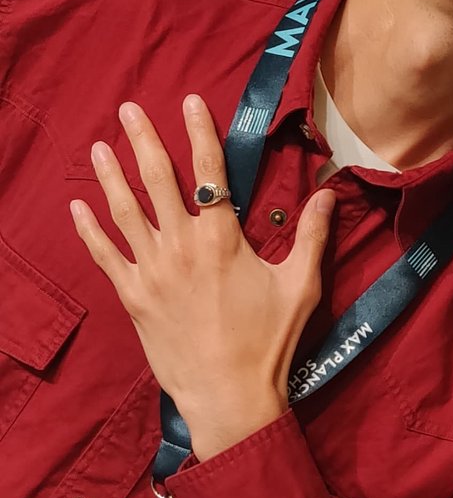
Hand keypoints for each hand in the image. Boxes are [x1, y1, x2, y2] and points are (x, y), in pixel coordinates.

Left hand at [70, 97, 334, 460]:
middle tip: (129, 109)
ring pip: (125, 211)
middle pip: (156, 180)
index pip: (208, 171)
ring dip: (111, 175)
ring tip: (99, 146)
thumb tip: (329, 192)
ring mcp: (152, 272)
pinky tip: (78, 206)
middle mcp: (181, 247)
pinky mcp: (133, 297)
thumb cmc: (269, 342)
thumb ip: (311, 235)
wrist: (229, 396)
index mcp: (221, 239)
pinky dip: (89, 229)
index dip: (199, 131)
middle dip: (143, 140)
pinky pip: (105, 256)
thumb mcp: (301, 285)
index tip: (190, 100)